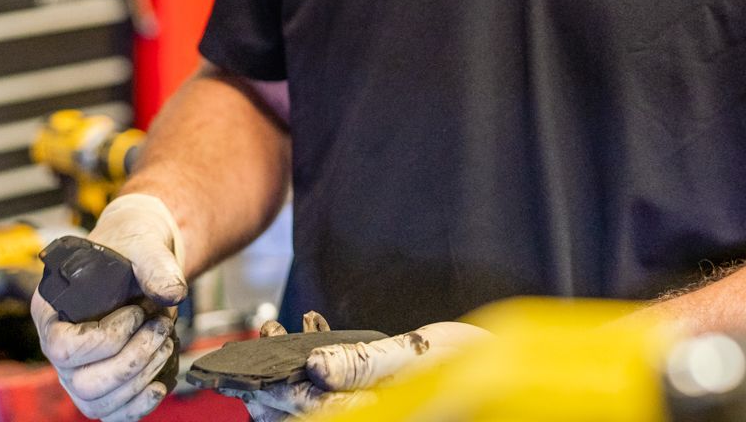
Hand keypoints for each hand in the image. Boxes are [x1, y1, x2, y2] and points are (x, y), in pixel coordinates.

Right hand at [32, 193, 188, 421]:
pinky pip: (112, 413)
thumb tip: (172, 292)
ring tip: (165, 343)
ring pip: (96, 401)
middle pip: (81, 383)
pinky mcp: (102, 384)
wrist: (143, 258)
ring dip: (139, 379)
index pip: (62, 348)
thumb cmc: (131, 247)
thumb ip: (155, 265)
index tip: (136, 313)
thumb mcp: (142, 244)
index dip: (105, 339)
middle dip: (131, 361)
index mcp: (51, 310)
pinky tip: (160, 382)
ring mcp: (78, 370)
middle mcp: (58, 346)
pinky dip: (138, 406)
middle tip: (160, 328)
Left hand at [222, 312, 487, 419]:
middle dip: (269, 386)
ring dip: (288, 372)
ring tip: (270, 335)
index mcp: (374, 415)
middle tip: (236, 362)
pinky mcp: (378, 394)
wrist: (509, 362)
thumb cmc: (474, 362)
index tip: (240, 372)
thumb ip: (363, 364)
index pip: (310, 411)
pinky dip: (317, 364)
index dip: (272, 392)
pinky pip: (337, 388)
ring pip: (316, 399)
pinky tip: (309, 331)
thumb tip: (313, 366)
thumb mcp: (417, 356)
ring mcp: (372, 408)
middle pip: (304, 412)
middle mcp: (370, 416)